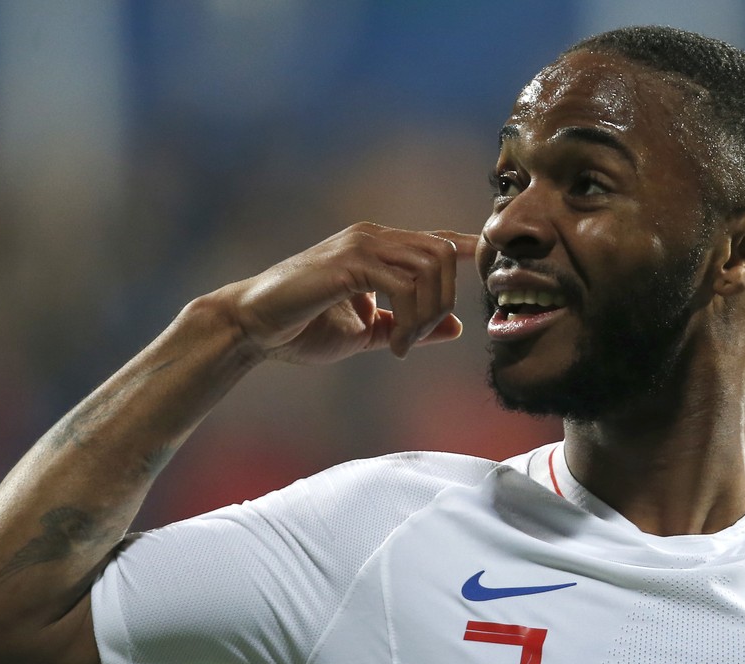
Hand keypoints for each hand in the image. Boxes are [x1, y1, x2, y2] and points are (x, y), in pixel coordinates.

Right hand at [212, 223, 478, 363]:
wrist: (252, 327)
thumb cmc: (304, 328)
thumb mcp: (369, 332)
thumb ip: (411, 327)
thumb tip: (456, 328)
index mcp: (379, 247)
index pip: (437, 240)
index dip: (470, 251)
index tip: (492, 270)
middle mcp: (373, 237)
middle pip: (444, 253)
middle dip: (446, 301)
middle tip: (420, 340)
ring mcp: (361, 246)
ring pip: (430, 266)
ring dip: (429, 313)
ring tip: (405, 345)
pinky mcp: (349, 263)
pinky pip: (404, 284)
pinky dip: (411, 319)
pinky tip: (396, 345)